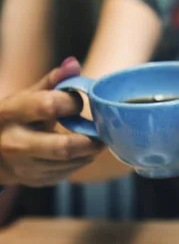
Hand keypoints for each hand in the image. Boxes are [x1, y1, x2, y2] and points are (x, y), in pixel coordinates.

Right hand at [0, 58, 103, 186]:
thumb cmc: (18, 117)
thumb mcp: (28, 96)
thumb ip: (53, 81)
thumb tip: (74, 63)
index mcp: (10, 113)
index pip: (49, 106)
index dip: (72, 102)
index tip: (78, 101)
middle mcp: (13, 142)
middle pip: (63, 147)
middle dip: (91, 141)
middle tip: (103, 132)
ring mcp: (22, 166)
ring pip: (70, 163)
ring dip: (90, 151)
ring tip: (96, 139)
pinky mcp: (34, 181)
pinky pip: (68, 173)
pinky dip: (81, 161)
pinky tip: (82, 152)